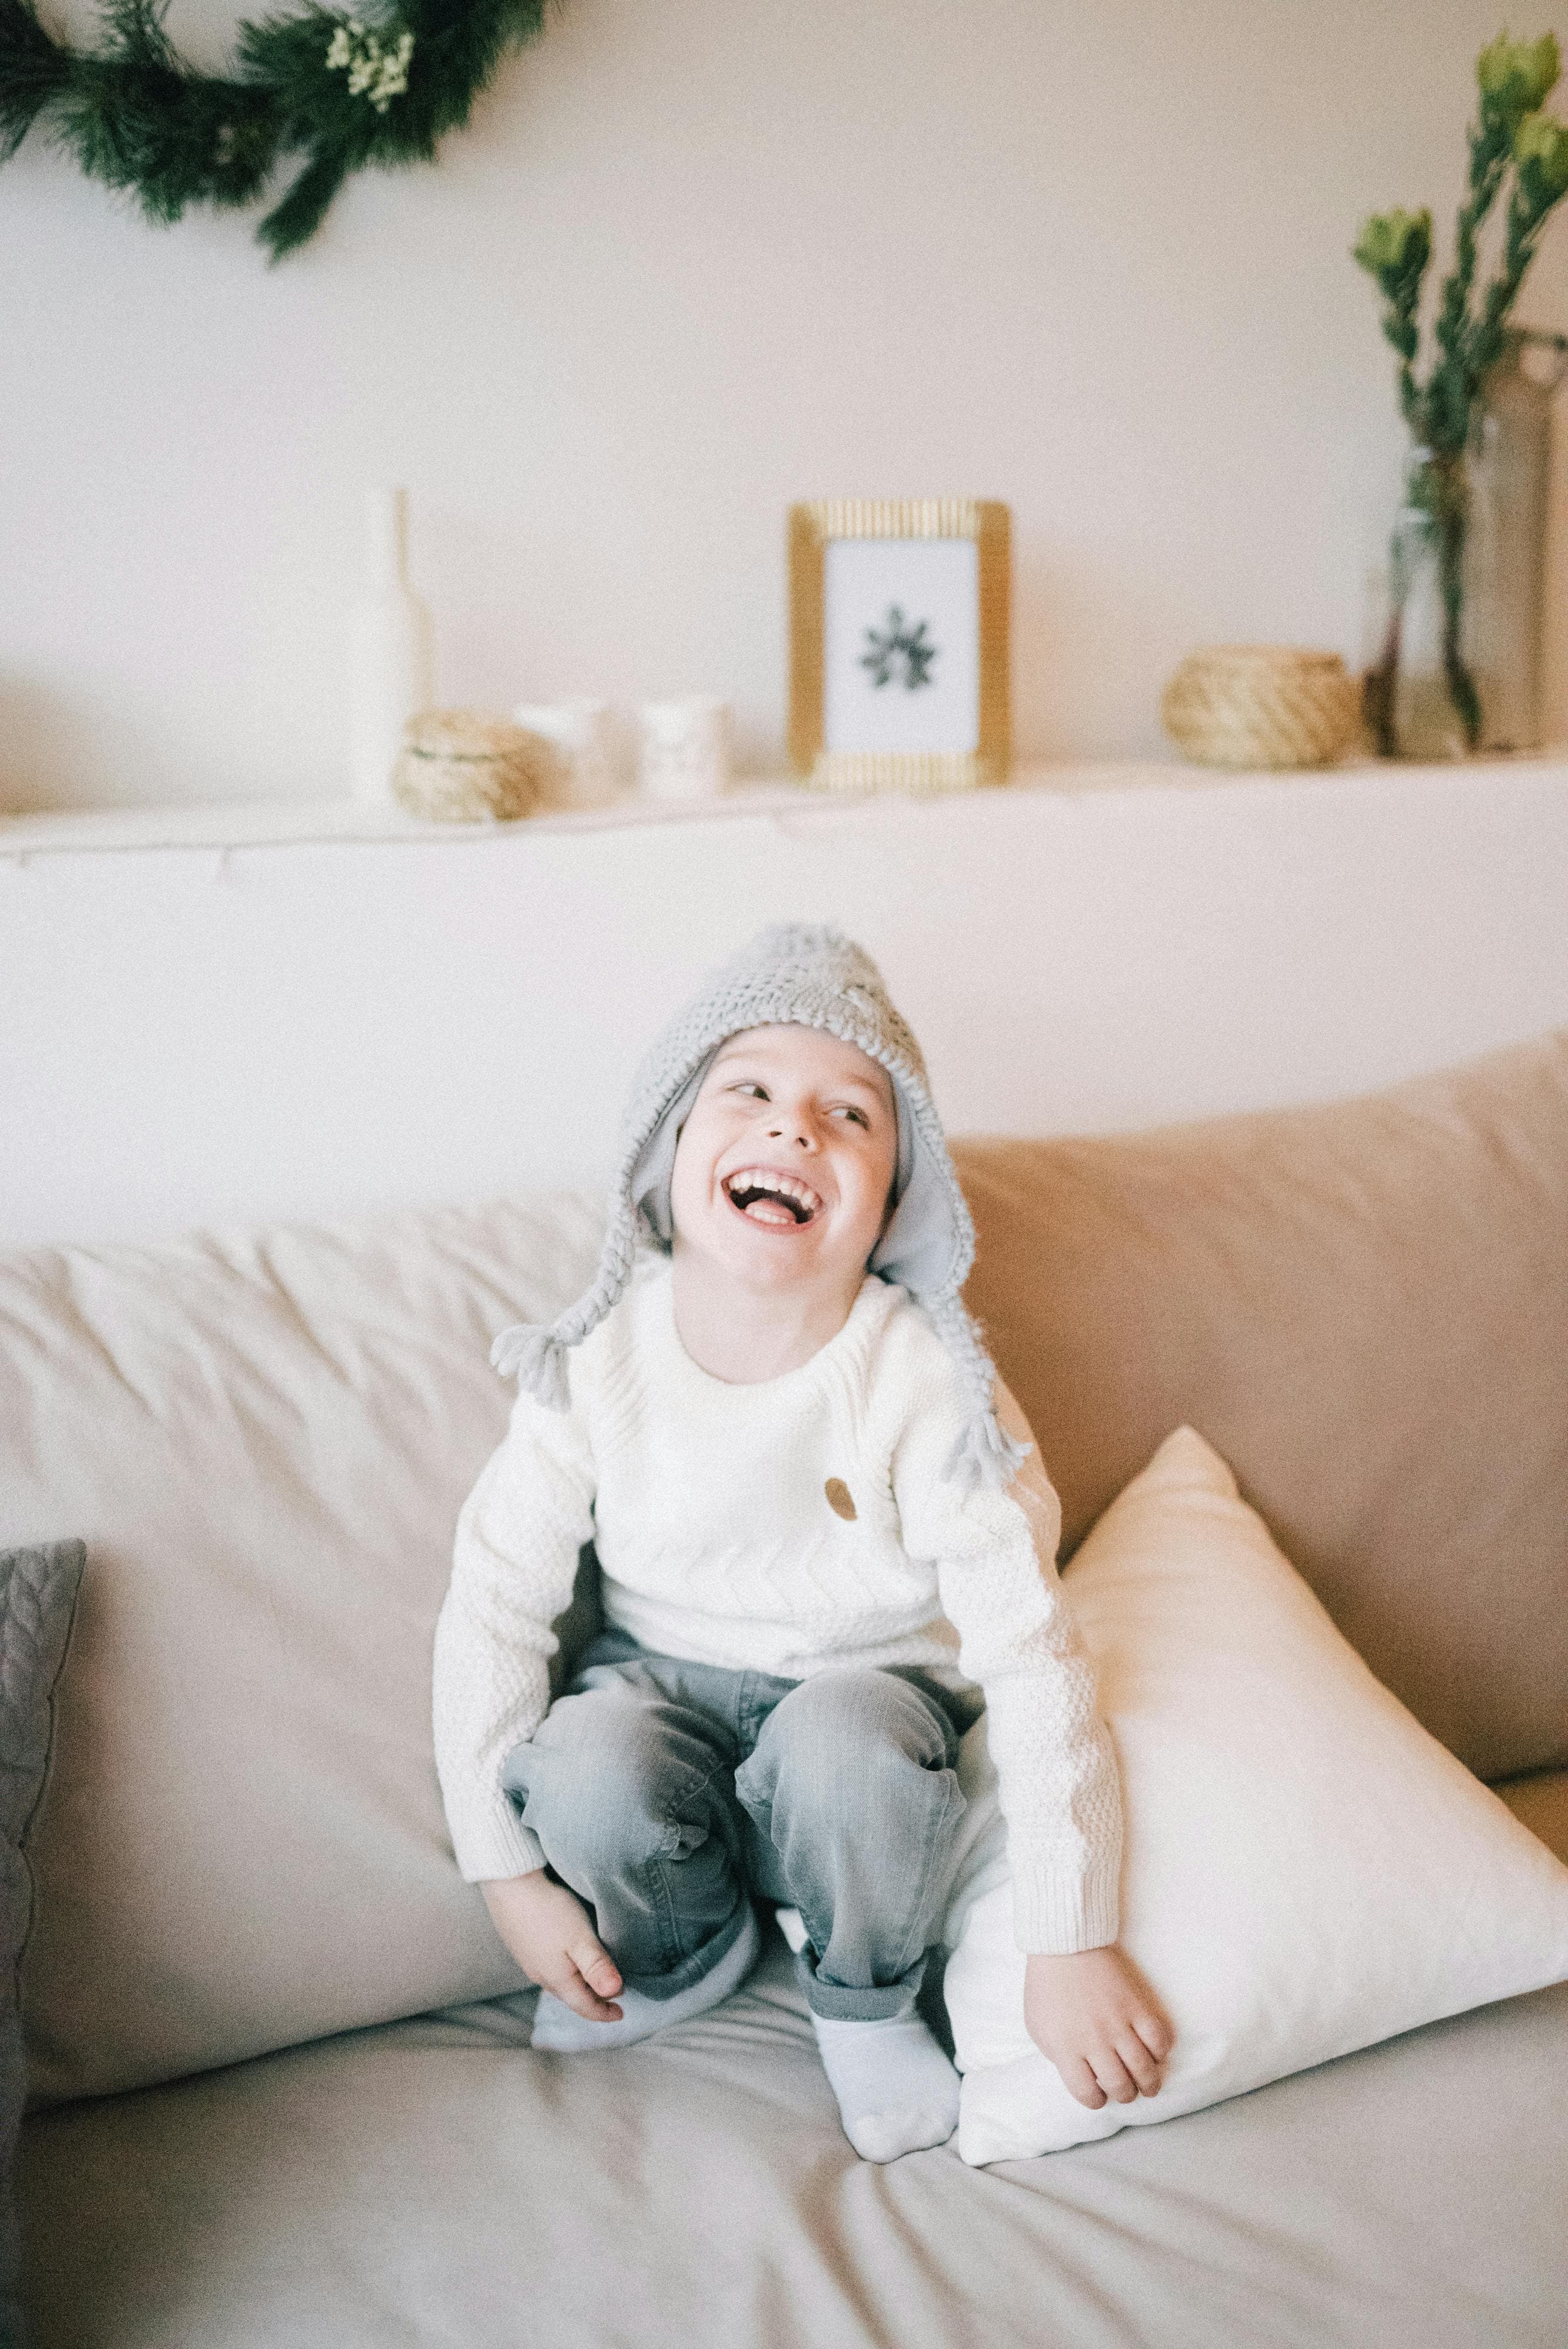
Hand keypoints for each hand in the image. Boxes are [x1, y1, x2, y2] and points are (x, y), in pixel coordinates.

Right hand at [481, 1872, 624, 2023]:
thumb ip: (597, 1966)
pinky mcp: (522, 1946)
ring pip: (558, 1983)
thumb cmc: (549, 1911)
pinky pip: (547, 1969)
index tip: (621, 2014)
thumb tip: (615, 1992)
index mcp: (558, 1979)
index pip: (584, 2006)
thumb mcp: (580, 1938)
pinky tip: (567, 1959)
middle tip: (612, 1996)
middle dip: (593, 2000)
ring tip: (593, 1980)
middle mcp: (541, 1975)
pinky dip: (564, 1972)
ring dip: (577, 1986)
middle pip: (571, 1997)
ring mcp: (529, 1961)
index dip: (604, 2012)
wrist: (509, 1885)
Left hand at [1023, 1943, 1173, 2109]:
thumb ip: (1056, 2054)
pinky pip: (1158, 2039)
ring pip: (1143, 2068)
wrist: (1064, 1944)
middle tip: (1127, 2091)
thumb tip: (1079, 2074)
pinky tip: (1155, 2054)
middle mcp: (1094, 2041)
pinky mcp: (1135, 2006)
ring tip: (1149, 2085)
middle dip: (1125, 2094)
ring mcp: (1118, 2023)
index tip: (1099, 2095)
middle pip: (1119, 2085)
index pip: (1087, 2093)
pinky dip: (1161, 2052)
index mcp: (1066, 2048)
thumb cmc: (1047, 1986)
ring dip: (1149, 2083)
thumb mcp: (1037, 2026)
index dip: (1095, 2100)